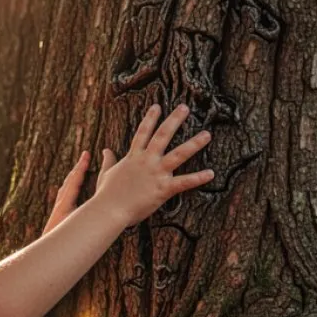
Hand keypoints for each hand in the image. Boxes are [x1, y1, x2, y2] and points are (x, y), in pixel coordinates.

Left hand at [42, 150, 88, 234]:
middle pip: (70, 180)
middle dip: (77, 168)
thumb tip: (96, 205)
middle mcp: (61, 203)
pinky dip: (70, 188)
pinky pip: (65, 196)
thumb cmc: (62, 241)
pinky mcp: (58, 215)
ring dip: (74, 177)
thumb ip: (87, 217)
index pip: (74, 180)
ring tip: (80, 169)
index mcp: (65, 203)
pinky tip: (72, 190)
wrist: (46, 252)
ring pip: (66, 188)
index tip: (86, 154)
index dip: (81, 167)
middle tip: (85, 156)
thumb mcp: (75, 226)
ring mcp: (58, 208)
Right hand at [92, 103, 213, 226]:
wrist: (109, 210)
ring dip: (194, 144)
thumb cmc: (106, 194)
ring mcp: (156, 173)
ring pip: (179, 154)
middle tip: (185, 107)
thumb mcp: (106, 174)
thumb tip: (105, 150)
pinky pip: (184, 181)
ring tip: (207, 134)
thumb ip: (108, 160)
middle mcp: (146, 160)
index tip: (158, 106)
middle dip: (175, 120)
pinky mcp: (163, 188)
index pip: (143, 132)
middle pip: (163, 135)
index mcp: (133, 156)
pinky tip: (211, 173)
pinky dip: (198, 178)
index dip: (150, 118)